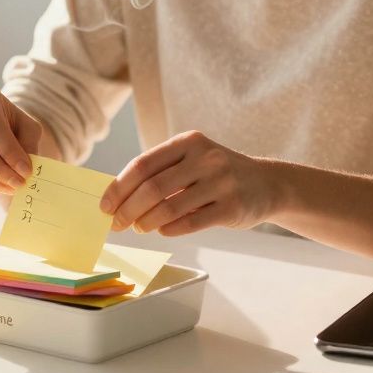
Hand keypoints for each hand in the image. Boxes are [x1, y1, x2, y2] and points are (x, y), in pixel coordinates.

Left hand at [100, 131, 274, 235]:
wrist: (267, 184)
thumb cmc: (217, 174)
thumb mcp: (192, 161)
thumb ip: (161, 173)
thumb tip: (118, 198)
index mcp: (188, 142)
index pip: (142, 164)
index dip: (119, 188)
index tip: (105, 206)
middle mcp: (205, 158)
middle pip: (152, 187)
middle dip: (128, 209)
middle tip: (117, 224)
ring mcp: (221, 181)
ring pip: (170, 207)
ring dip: (147, 222)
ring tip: (140, 228)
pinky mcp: (232, 206)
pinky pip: (191, 222)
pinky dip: (170, 229)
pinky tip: (162, 230)